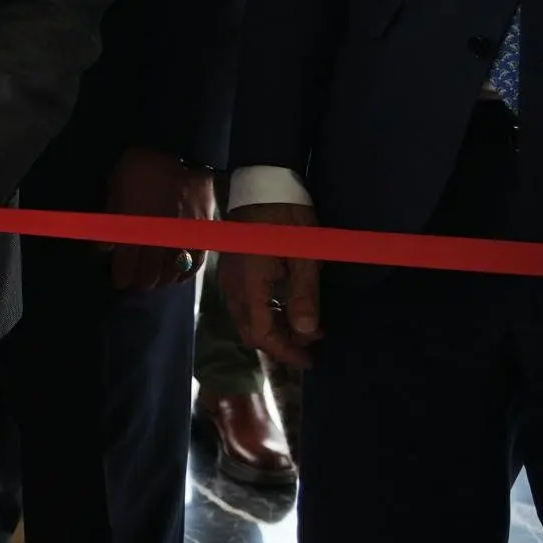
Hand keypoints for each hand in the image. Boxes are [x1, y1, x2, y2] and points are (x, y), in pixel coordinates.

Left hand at [103, 145, 213, 293]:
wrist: (177, 149)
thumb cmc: (139, 168)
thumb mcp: (115, 191)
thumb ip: (111, 223)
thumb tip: (103, 248)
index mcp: (133, 232)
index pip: (126, 268)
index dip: (120, 278)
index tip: (117, 280)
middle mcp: (158, 241)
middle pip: (149, 276)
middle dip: (139, 283)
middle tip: (134, 282)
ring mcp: (182, 238)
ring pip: (171, 274)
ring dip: (160, 281)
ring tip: (154, 281)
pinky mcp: (201, 233)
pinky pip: (195, 263)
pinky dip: (184, 274)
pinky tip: (177, 276)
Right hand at [218, 200, 322, 366]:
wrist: (263, 184)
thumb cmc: (287, 216)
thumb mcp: (305, 255)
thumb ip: (304, 295)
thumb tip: (305, 333)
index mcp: (249, 285)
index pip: (261, 333)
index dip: (285, 351)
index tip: (309, 359)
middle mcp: (234, 287)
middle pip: (251, 330)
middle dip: (280, 343)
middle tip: (311, 345)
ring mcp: (231, 278)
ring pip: (247, 318)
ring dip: (274, 328)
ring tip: (306, 326)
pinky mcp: (235, 270)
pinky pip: (246, 303)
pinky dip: (267, 313)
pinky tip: (288, 306)